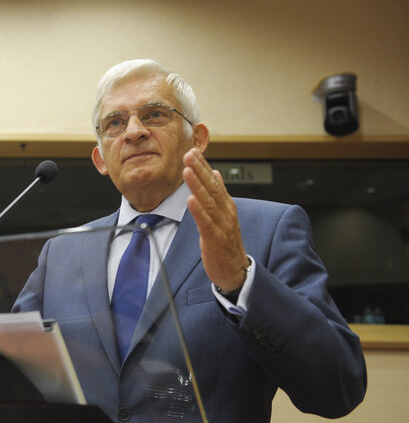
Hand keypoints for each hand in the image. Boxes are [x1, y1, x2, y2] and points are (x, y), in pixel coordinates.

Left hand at [182, 149, 248, 291]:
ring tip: (187, 170)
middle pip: (212, 188)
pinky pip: (205, 222)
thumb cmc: (227, 243)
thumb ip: (219, 195)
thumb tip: (215, 173)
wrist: (235, 271)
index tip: (193, 152)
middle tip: (189, 154)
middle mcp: (226, 213)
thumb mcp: (224, 215)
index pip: (215, 182)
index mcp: (227, 206)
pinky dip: (198, 210)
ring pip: (208, 202)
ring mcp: (221, 226)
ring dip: (197, 185)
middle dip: (200, 170)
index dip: (204, 166)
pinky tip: (190, 199)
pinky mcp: (214, 239)